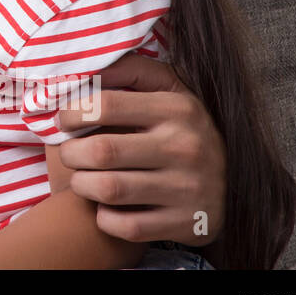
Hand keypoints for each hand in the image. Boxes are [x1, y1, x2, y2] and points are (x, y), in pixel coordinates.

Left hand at [54, 52, 226, 249]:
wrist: (232, 184)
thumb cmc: (182, 128)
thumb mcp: (170, 90)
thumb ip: (131, 71)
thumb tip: (88, 68)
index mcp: (178, 108)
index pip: (107, 105)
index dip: (73, 113)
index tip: (63, 120)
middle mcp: (185, 147)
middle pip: (102, 151)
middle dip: (71, 153)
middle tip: (68, 153)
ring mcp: (188, 189)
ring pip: (109, 189)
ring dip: (81, 185)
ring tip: (80, 178)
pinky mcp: (186, 224)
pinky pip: (126, 226)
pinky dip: (105, 218)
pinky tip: (104, 206)